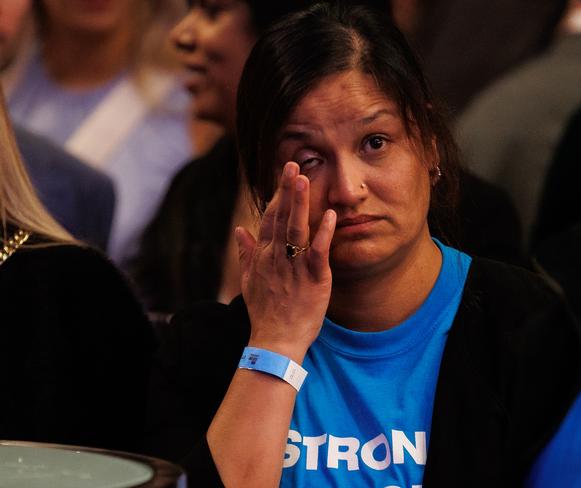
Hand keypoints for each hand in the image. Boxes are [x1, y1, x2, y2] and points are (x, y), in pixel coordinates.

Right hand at [235, 162, 336, 361]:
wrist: (274, 341)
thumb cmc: (265, 313)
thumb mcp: (249, 281)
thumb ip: (245, 254)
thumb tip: (239, 230)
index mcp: (263, 256)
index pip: (269, 219)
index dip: (277, 196)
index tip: (283, 175)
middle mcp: (276, 257)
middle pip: (280, 218)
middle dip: (286, 190)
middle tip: (292, 164)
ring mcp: (293, 267)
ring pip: (296, 229)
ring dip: (299, 203)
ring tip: (304, 179)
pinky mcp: (313, 279)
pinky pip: (318, 252)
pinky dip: (323, 233)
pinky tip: (329, 214)